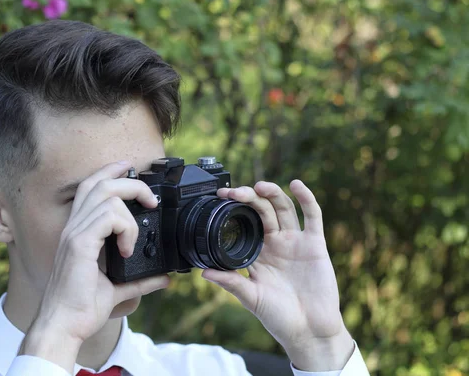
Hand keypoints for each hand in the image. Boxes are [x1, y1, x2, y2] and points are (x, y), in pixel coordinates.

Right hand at [20, 161, 169, 370]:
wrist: (64, 327)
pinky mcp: (79, 244)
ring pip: (105, 195)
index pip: (91, 188)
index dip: (110, 173)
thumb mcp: (117, 290)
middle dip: (129, 182)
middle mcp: (74, 228)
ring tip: (135, 237)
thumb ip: (139, 280)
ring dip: (130, 210)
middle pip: (98, 183)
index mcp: (79, 233)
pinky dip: (125, 228)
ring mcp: (74, 234)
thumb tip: (163, 278)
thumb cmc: (81, 309)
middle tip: (150, 200)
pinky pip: (107, 217)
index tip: (131, 170)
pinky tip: (127, 249)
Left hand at [202, 180, 353, 370]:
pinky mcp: (315, 245)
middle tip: (235, 192)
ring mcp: (295, 242)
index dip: (234, 208)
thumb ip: (231, 282)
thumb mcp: (250, 298)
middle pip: (262, 210)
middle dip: (249, 198)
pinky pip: (312, 217)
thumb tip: (203, 272)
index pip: (244, 222)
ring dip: (272, 194)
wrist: (309, 331)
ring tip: (260, 186)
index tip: (220, 197)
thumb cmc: (278, 317)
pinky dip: (306, 198)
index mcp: (257, 252)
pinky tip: (296, 185)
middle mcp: (275, 243)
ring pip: (283, 209)